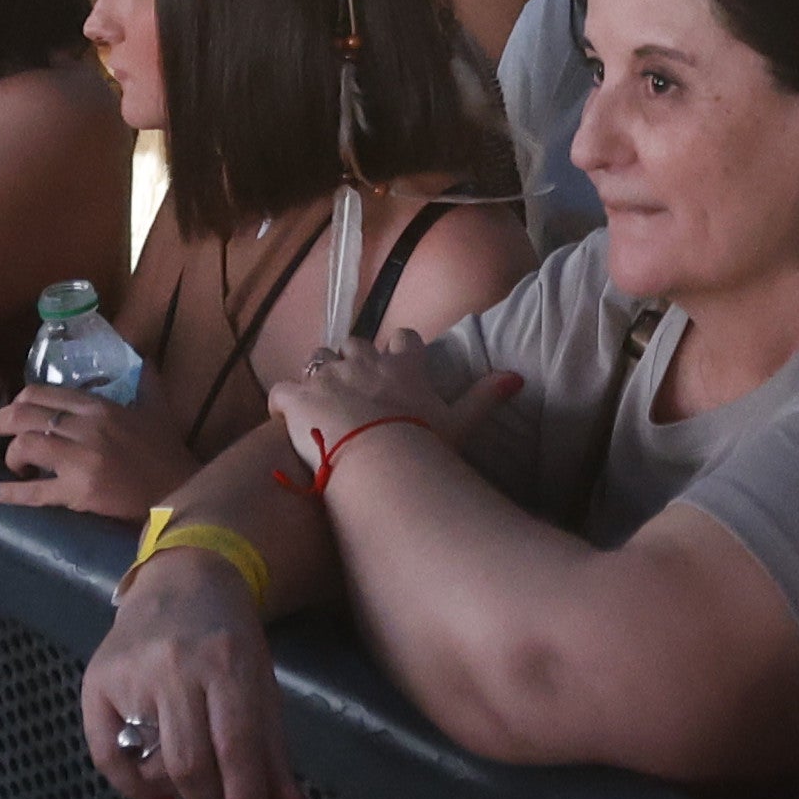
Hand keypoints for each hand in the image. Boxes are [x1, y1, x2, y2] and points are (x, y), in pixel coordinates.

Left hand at [0, 360, 202, 515]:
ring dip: (11, 456)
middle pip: (24, 415)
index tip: (18, 414)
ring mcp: (80, 460)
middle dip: (3, 424)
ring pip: (25, 446)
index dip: (19, 402)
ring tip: (18, 467)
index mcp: (99, 407)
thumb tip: (145, 356)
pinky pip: (34, 493)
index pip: (42, 393)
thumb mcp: (158, 409)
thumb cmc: (166, 452)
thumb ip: (147, 381)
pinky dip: (9, 493)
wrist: (177, 493)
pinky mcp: (77, 493)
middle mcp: (85, 428)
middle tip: (2, 436)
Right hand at [81, 549, 291, 798]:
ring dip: (176, 795)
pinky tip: (155, 796)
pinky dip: (132, 788)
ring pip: (150, 763)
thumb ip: (272, 746)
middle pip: (188, 762)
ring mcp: (130, 674)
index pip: (236, 746)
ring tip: (193, 790)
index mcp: (226, 661)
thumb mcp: (262, 681)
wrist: (181, 578)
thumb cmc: (229, 634)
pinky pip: (106, 756)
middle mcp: (174, 666)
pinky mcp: (96, 681)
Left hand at [268, 327, 514, 484]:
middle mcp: (363, 360)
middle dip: (353, 359)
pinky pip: (280, 391)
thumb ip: (486, 396)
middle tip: (355, 386)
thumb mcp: (460, 423)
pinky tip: (283, 416)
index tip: (399, 361)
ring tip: (320, 400)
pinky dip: (281, 401)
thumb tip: (518, 376)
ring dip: (318, 375)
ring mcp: (326, 376)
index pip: (404, 339)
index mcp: (403, 364)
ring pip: (316, 360)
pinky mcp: (295, 398)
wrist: (375, 459)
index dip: (399, 349)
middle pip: (355, 344)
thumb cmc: (421, 443)